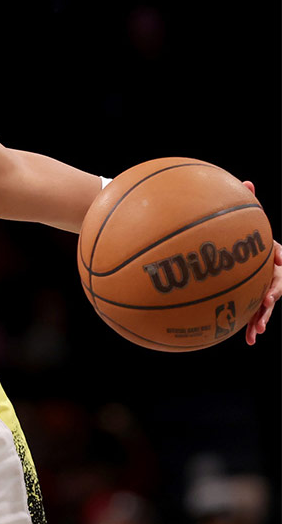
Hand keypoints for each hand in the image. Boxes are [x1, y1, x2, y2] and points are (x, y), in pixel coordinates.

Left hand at [242, 181, 280, 345]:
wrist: (244, 256)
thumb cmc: (248, 238)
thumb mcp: (250, 223)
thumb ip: (249, 205)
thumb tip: (247, 182)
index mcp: (272, 257)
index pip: (279, 261)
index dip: (278, 265)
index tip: (275, 272)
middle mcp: (270, 274)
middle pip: (276, 286)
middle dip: (273, 296)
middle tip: (269, 302)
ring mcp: (262, 289)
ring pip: (265, 305)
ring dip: (262, 318)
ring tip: (257, 332)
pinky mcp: (251, 301)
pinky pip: (252, 314)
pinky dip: (251, 327)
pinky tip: (248, 341)